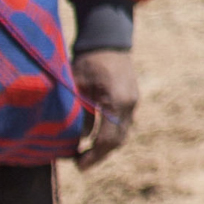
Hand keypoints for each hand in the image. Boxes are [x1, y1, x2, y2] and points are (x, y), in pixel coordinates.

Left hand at [73, 49, 140, 167]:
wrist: (107, 38)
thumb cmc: (88, 60)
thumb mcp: (77, 85)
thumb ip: (76, 112)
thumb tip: (71, 139)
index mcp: (117, 101)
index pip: (108, 138)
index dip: (93, 155)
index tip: (78, 165)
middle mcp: (129, 104)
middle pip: (118, 140)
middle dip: (99, 155)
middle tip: (80, 165)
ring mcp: (132, 102)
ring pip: (121, 133)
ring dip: (104, 145)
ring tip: (85, 154)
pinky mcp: (130, 99)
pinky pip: (121, 123)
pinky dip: (107, 133)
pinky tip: (91, 137)